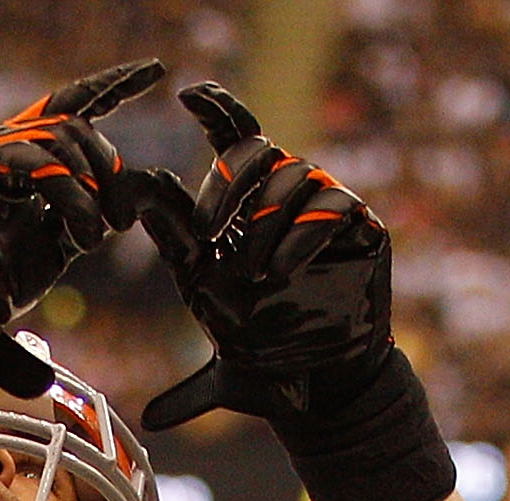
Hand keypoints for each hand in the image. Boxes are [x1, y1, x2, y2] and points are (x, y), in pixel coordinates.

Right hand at [0, 63, 160, 396]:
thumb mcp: (45, 260)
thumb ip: (78, 234)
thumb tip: (121, 220)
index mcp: (17, 164)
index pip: (69, 110)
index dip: (111, 85)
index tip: (153, 74)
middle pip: (73, 122)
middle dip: (110, 166)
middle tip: (122, 216)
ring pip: (58, 136)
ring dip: (91, 184)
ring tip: (97, 232)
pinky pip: (31, 159)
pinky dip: (67, 190)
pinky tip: (80, 229)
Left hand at [132, 81, 392, 431]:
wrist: (323, 398)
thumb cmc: (272, 371)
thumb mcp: (219, 357)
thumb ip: (186, 359)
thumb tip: (147, 387)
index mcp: (245, 221)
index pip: (233, 148)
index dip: (217, 112)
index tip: (188, 94)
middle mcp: (282, 208)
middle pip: (256, 150)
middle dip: (227, 180)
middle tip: (207, 228)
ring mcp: (324, 214)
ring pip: (293, 173)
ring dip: (263, 218)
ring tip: (253, 273)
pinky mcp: (362, 229)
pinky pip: (333, 204)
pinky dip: (302, 230)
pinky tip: (282, 269)